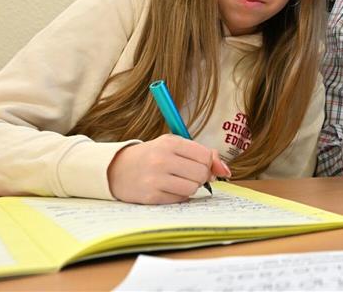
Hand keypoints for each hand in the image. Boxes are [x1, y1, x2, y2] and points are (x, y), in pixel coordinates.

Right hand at [107, 134, 231, 203]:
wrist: (116, 169)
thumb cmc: (152, 155)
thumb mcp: (174, 145)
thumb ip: (202, 153)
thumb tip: (226, 170)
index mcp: (170, 143)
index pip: (205, 156)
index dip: (208, 163)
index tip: (201, 164)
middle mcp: (162, 160)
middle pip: (201, 173)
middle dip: (200, 175)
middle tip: (188, 173)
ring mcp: (155, 179)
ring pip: (193, 188)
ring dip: (191, 186)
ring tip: (178, 180)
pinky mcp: (151, 197)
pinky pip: (180, 199)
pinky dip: (179, 195)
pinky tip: (168, 188)